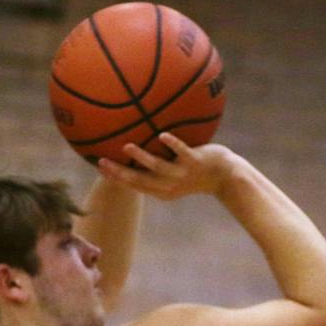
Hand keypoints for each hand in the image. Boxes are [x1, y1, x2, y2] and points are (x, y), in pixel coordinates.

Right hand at [96, 134, 237, 200]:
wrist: (227, 176)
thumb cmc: (197, 173)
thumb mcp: (174, 175)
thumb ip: (157, 166)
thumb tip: (137, 148)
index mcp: (162, 190)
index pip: (135, 185)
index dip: (116, 178)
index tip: (99, 167)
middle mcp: (170, 186)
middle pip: (140, 180)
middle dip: (120, 172)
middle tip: (102, 161)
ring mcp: (183, 174)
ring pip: (159, 166)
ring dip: (142, 157)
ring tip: (127, 147)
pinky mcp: (197, 162)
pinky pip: (183, 151)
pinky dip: (173, 144)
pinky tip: (162, 135)